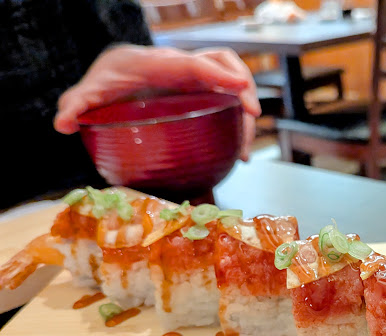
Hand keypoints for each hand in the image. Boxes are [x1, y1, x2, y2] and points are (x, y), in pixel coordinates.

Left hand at [54, 45, 259, 160]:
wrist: (118, 73)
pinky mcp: (204, 92)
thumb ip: (75, 105)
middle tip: (251, 116)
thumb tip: (63, 124)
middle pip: (223, 63)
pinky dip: (238, 122)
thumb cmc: (106, 83)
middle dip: (243, 87)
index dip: (218, 74)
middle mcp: (183, 66)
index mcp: (159, 64)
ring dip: (245, 110)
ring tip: (245, 149)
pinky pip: (229, 100)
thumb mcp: (88, 93)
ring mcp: (197, 78)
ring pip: (232, 81)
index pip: (193, 63)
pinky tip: (238, 152)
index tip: (240, 88)